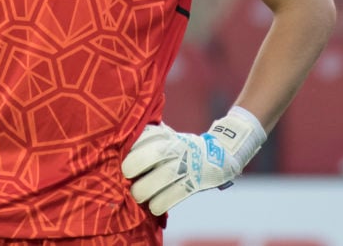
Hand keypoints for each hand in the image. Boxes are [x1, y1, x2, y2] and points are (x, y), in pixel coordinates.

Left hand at [121, 107, 266, 215]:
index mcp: (169, 135)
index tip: (121, 155)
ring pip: (164, 176)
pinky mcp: (195, 183)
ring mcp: (188, 165)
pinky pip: (175, 195)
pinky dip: (160, 203)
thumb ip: (148, 137)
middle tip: (126, 174)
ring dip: (145, 188)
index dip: (132, 146)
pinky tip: (153, 207)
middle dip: (135, 164)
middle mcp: (179, 147)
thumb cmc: (182, 147)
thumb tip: (121, 144)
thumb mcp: (168, 135)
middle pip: (156, 153)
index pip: (148, 134)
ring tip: (137, 194)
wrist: (220, 155)